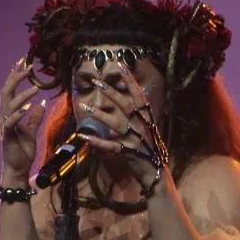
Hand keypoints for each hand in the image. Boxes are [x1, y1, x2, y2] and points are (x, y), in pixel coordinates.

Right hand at [0, 59, 45, 179]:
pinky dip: (19, 113)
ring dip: (22, 94)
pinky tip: (29, 106)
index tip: (23, 62)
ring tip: (36, 86)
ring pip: (9, 104)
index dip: (15, 76)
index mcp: (9, 115)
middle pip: (6, 92)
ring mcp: (4, 127)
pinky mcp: (7, 137)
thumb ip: (35, 118)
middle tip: (28, 67)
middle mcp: (4, 118)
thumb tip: (41, 103)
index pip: (10, 91)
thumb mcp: (32, 133)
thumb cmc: (23, 153)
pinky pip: (10, 122)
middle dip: (16, 78)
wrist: (17, 170)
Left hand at [78, 60, 167, 186]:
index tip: (120, 65)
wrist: (156, 174)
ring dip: (100, 115)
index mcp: (148, 119)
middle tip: (97, 81)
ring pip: (116, 123)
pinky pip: (109, 146)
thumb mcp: (149, 130)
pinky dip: (96, 141)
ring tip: (86, 107)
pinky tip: (83, 136)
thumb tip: (126, 102)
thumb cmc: (151, 151)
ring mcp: (135, 140)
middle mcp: (142, 126)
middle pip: (126, 105)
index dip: (129, 80)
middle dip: (111, 92)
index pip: (139, 95)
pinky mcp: (128, 153)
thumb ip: (138, 117)